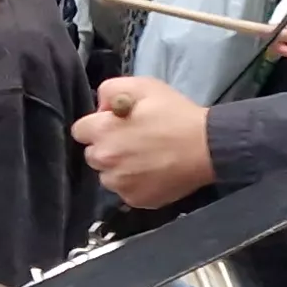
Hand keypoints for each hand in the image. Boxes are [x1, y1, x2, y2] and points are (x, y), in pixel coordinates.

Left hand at [76, 76, 215, 208]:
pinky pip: (126, 191)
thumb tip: (100, 107)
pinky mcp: (136, 200)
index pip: (79, 130)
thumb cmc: (176, 114)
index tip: (114, 124)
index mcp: (103, 131)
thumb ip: (110, 89)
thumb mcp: (144, 86)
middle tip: (132, 140)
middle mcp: (105, 161)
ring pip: (108, 176)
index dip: (97, 125)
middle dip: (106, 147)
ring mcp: (120, 184)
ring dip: (119, 168)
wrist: (207, 147)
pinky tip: (153, 172)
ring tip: (144, 158)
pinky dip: (135, 183)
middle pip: (92, 155)